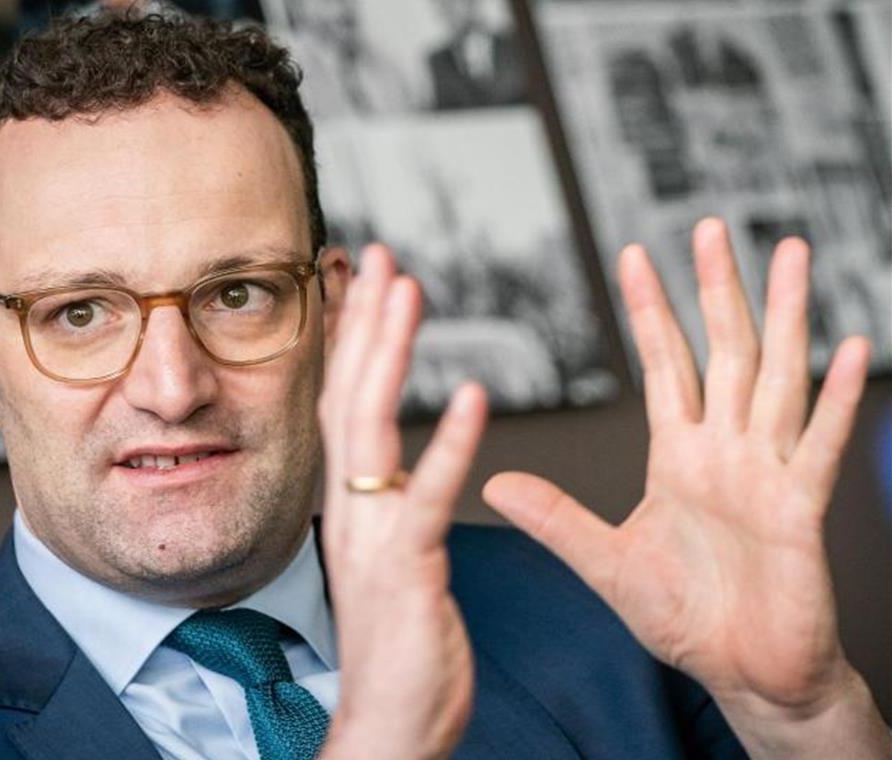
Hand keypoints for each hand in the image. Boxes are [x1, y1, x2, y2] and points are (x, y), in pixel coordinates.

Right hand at [317, 245, 487, 759]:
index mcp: (352, 506)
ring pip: (372, 429)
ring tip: (405, 292)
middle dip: (363, 322)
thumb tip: (396, 473)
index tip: (361, 284)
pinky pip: (424, 497)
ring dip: (388, 356)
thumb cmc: (401, 652)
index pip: (346, 404)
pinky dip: (449, 444)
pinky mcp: (405, 570)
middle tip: (377, 256)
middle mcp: (349, 510)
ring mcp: (371, 537)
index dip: (352, 340)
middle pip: (349, 396)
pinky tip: (475, 396)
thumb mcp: (390, 565)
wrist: (386, 727)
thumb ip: (389, 511)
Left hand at [483, 218, 888, 757]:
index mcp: (679, 457)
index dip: (650, 312)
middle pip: (724, 352)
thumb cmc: (685, 619)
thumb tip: (493, 484)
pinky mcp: (800, 512)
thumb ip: (556, 520)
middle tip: (709, 227)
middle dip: (717, 289)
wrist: (742, 675)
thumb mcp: (606, 564)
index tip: (633, 256)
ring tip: (792, 255)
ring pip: (777, 378)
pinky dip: (836, 399)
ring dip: (786, 316)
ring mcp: (767, 475)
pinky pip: (818, 445)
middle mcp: (725, 453)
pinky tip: (850, 348)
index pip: (664, 366)